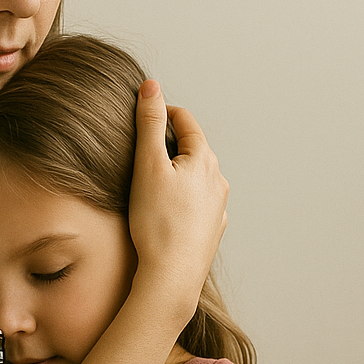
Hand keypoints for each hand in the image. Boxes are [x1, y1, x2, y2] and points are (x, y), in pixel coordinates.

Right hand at [126, 80, 228, 312]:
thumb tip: (152, 86)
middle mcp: (218, 181)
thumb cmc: (157, 223)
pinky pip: (198, 204)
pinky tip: (168, 208)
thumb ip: (149, 123)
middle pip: (194, 149)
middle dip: (171, 143)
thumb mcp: (147, 165)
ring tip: (153, 179)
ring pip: (198, 178)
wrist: (172, 277)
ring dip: (179, 172)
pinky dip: (183, 198)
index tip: (147, 112)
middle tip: (145, 144)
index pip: (186, 122)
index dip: (164, 112)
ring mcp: (218, 208)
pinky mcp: (211, 231)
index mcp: (204, 160)